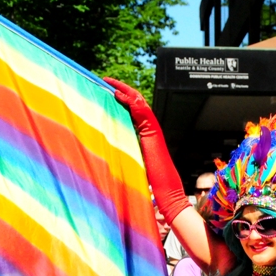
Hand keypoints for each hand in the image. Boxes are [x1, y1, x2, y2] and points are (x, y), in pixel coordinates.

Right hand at [103, 77, 159, 137]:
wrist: (147, 125)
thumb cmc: (143, 114)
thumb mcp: (135, 104)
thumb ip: (126, 98)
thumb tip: (116, 92)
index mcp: (134, 94)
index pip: (122, 86)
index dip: (113, 82)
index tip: (104, 79)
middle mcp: (132, 97)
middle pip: (120, 90)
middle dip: (112, 87)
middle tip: (103, 84)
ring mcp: (130, 103)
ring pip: (119, 96)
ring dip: (112, 94)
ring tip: (104, 91)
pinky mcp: (128, 110)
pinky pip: (120, 103)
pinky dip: (114, 101)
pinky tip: (110, 102)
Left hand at [104, 77, 188, 224]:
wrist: (168, 194)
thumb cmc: (153, 186)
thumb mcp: (134, 166)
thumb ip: (126, 156)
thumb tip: (111, 156)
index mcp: (147, 136)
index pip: (135, 110)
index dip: (123, 98)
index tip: (108, 90)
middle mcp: (152, 131)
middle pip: (138, 102)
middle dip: (122, 89)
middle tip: (106, 80)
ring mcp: (154, 132)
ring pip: (140, 103)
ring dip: (125, 90)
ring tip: (110, 83)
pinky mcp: (153, 135)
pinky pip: (142, 112)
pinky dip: (130, 102)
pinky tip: (118, 94)